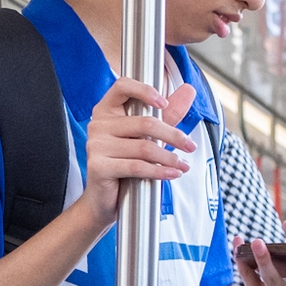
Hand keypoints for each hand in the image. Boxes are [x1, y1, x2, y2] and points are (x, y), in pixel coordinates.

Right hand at [80, 78, 198, 227]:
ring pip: (143, 147)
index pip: (122, 86)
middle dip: (173, 136)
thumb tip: (188, 90)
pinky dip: (160, 171)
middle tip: (190, 146)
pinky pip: (136, 166)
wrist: (104, 199)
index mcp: (107, 110)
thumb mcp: (149, 136)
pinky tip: (173, 173)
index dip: (144, 90)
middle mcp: (98, 124)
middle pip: (144, 122)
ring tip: (182, 164)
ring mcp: (95, 145)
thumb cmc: (125, 164)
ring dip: (169, 157)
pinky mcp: (98, 166)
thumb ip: (168, 114)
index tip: (164, 102)